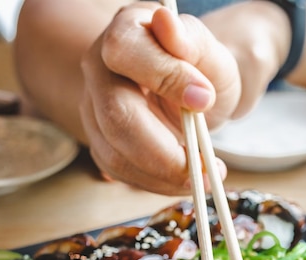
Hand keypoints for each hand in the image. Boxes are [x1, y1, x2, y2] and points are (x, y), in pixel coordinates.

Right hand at [79, 3, 240, 194]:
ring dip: (163, 176)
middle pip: (115, 116)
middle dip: (164, 152)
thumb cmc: (202, 69)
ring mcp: (94, 109)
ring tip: (203, 178)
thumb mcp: (211, 52)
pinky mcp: (101, 142)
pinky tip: (183, 179)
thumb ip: (193, 41)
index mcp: (125, 31)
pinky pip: (121, 172)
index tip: (204, 100)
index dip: (165, 78)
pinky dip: (157, 183)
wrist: (196, 94)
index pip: (124, 52)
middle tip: (206, 169)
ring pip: (115, 153)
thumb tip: (170, 31)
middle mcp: (99, 69)